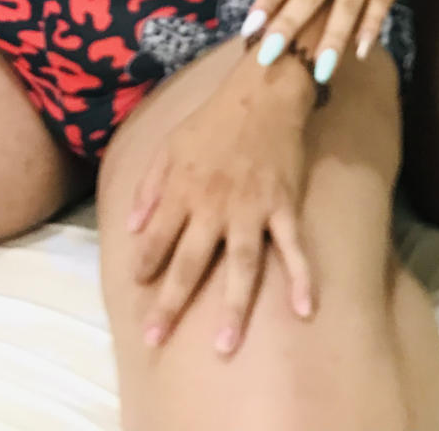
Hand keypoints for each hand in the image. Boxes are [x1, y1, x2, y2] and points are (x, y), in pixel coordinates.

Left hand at [127, 58, 313, 357]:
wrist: (263, 92)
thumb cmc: (214, 119)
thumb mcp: (169, 144)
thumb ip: (149, 185)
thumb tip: (132, 227)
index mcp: (182, 189)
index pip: (156, 237)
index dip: (145, 265)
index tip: (136, 292)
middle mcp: (213, 205)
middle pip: (190, 262)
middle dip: (171, 303)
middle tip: (155, 339)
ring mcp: (251, 209)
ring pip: (240, 265)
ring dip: (233, 306)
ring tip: (225, 346)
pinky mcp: (283, 206)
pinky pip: (293, 247)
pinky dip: (301, 278)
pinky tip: (306, 309)